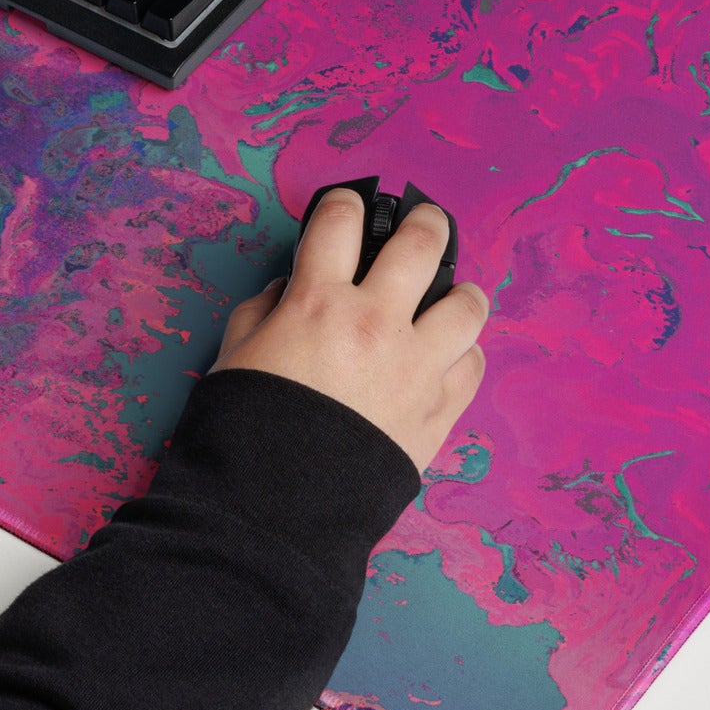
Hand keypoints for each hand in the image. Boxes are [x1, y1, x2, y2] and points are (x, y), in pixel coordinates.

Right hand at [212, 191, 487, 471]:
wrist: (279, 507)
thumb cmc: (248, 425)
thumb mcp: (235, 351)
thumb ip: (264, 307)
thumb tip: (289, 288)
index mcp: (319, 300)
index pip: (340, 219)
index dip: (345, 202)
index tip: (350, 206)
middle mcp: (376, 322)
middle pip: (422, 243)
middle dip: (426, 221)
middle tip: (424, 221)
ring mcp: (416, 366)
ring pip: (467, 305)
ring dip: (460, 292)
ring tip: (452, 294)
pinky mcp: (439, 411)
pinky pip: (473, 365)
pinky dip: (464, 354)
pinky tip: (448, 355)